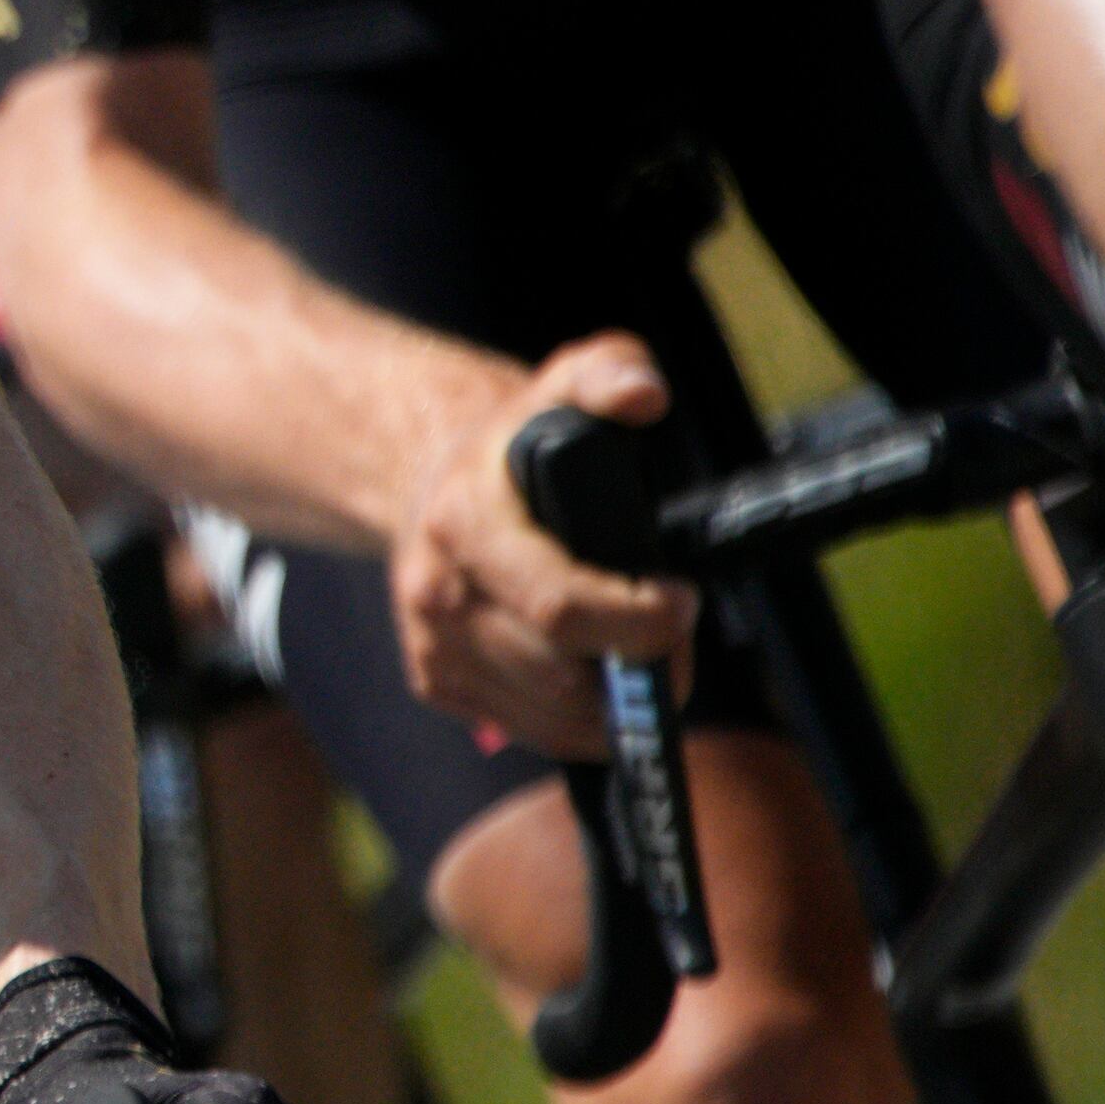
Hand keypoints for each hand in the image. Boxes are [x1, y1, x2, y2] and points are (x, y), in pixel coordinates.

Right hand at [390, 337, 692, 758]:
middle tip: (674, 637)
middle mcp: (434, 591)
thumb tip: (644, 395)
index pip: (558, 604)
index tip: (681, 601)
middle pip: (561, 674)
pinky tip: (591, 674)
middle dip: (639, 668)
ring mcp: (430, 642)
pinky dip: (573, 719)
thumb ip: (610, 373)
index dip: (635, 621)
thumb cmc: (514, 442)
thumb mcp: (564, 385)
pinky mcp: (432, 679)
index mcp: (463, 522)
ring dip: (612, 702)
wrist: (424, 477)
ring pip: (549, 714)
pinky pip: (525, 730)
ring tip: (640, 655)